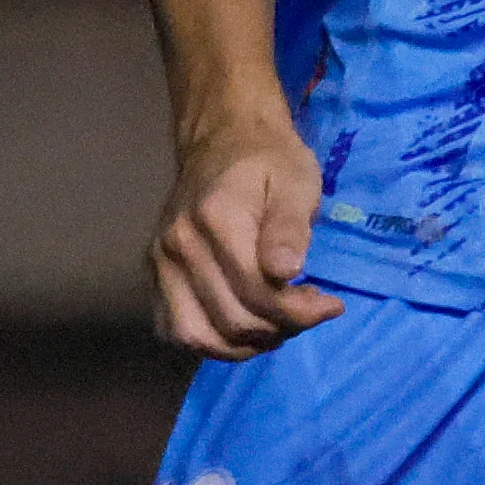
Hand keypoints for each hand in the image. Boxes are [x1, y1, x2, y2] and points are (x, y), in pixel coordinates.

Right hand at [156, 112, 347, 356]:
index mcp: (217, 217)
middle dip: (280, 328)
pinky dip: (211, 343)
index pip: (257, 291)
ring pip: (198, 335)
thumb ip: (290, 227)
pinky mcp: (154, 274)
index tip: (330, 304)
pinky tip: (243, 330)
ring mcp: (161, 261)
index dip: (299, 312)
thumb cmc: (270, 162)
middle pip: (231, 318)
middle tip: (307, 312)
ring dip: (245, 345)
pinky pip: (175, 330)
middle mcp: (179, 244)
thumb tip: (285, 272)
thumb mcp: (297, 182)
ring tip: (277, 327)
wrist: (223, 139)